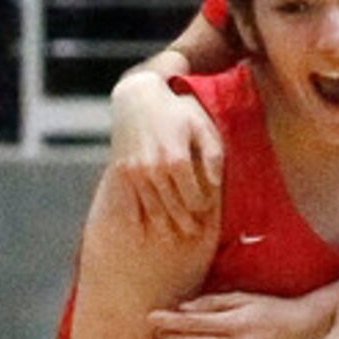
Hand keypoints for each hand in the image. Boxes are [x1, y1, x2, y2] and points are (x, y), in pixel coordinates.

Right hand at [107, 70, 224, 238]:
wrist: (137, 98)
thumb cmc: (176, 112)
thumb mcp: (201, 126)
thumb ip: (213, 155)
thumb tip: (217, 184)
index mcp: (177, 160)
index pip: (195, 199)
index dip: (202, 209)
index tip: (206, 213)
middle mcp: (155, 169)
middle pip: (175, 209)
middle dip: (186, 224)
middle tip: (194, 234)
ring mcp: (136, 172)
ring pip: (153, 210)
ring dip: (164, 227)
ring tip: (172, 240)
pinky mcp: (122, 172)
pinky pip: (129, 204)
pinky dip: (136, 221)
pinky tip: (142, 234)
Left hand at [151, 290, 320, 338]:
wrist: (306, 329)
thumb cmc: (272, 309)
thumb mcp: (245, 299)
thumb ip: (214, 303)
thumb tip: (184, 309)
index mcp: (236, 323)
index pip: (195, 322)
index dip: (171, 320)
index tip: (151, 317)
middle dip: (169, 338)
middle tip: (148, 334)